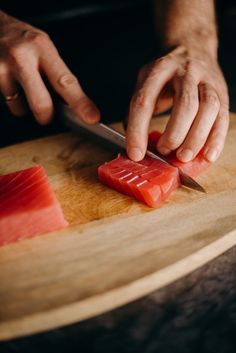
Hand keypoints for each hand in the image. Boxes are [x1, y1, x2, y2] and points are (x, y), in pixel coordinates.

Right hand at [0, 12, 99, 123]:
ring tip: (22, 86)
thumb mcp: (43, 47)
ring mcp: (1, 69)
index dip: (80, 103)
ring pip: (19, 108)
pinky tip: (11, 85)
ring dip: (24, 105)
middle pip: (41, 104)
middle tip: (47, 112)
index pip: (65, 82)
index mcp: (41, 48)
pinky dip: (12, 100)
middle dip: (47, 116)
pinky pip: (6, 103)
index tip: (91, 117)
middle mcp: (21, 58)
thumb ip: (56, 73)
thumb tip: (74, 105)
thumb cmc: (19, 38)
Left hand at [126, 46, 228, 162]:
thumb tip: (133, 144)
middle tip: (164, 152)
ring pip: (208, 108)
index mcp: (159, 69)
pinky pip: (223, 117)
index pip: (145, 100)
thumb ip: (136, 110)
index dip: (138, 129)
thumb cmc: (165, 73)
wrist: (192, 47)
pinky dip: (216, 139)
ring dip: (196, 137)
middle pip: (185, 103)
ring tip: (183, 157)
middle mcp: (186, 72)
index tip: (135, 153)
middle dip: (175, 133)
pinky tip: (207, 156)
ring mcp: (207, 81)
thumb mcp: (145, 82)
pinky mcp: (222, 92)